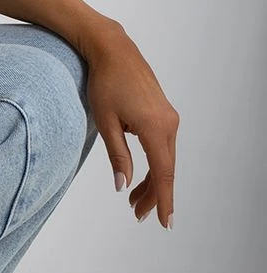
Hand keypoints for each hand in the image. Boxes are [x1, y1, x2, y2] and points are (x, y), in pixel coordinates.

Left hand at [81, 23, 179, 227]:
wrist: (113, 50)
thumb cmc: (104, 82)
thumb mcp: (105, 121)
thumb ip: (117, 155)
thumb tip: (123, 185)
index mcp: (155, 128)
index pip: (163, 173)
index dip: (163, 200)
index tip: (165, 222)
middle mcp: (169, 123)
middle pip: (165, 169)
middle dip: (154, 195)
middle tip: (138, 216)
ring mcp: (169, 117)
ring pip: (164, 158)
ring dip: (152, 180)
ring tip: (134, 201)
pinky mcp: (164, 113)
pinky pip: (162, 146)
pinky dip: (153, 163)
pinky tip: (140, 175)